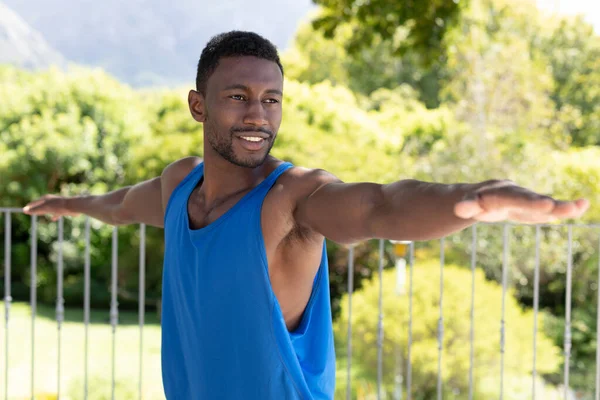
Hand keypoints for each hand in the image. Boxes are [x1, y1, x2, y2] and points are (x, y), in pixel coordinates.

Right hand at [23, 195, 79, 220]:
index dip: (30, 206)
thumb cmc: (59, 207)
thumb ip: (35, 210)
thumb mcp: (45, 208)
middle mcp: (51, 200)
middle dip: (36, 208)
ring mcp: (57, 204)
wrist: (74, 206)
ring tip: (41, 214)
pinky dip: (53, 215)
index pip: (35, 202)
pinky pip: (56, 213)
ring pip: (49, 208)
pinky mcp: (64, 209)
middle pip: (41, 205)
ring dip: (45, 211)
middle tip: (31, 211)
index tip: (24, 209)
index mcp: (46, 199)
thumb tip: (24, 210)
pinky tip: (53, 219)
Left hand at [454, 180, 588, 222]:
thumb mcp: (466, 205)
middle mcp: (515, 193)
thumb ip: (465, 206)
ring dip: (561, 207)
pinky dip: (561, 210)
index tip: (548, 206)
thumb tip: (458, 209)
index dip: (531, 203)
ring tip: (581, 205)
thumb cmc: (470, 202)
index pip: (515, 199)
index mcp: (499, 193)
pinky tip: (579, 207)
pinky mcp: (530, 208)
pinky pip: (546, 210)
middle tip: (568, 208)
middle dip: (548, 204)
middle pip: (532, 200)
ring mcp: (524, 200)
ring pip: (543, 204)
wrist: (478, 196)